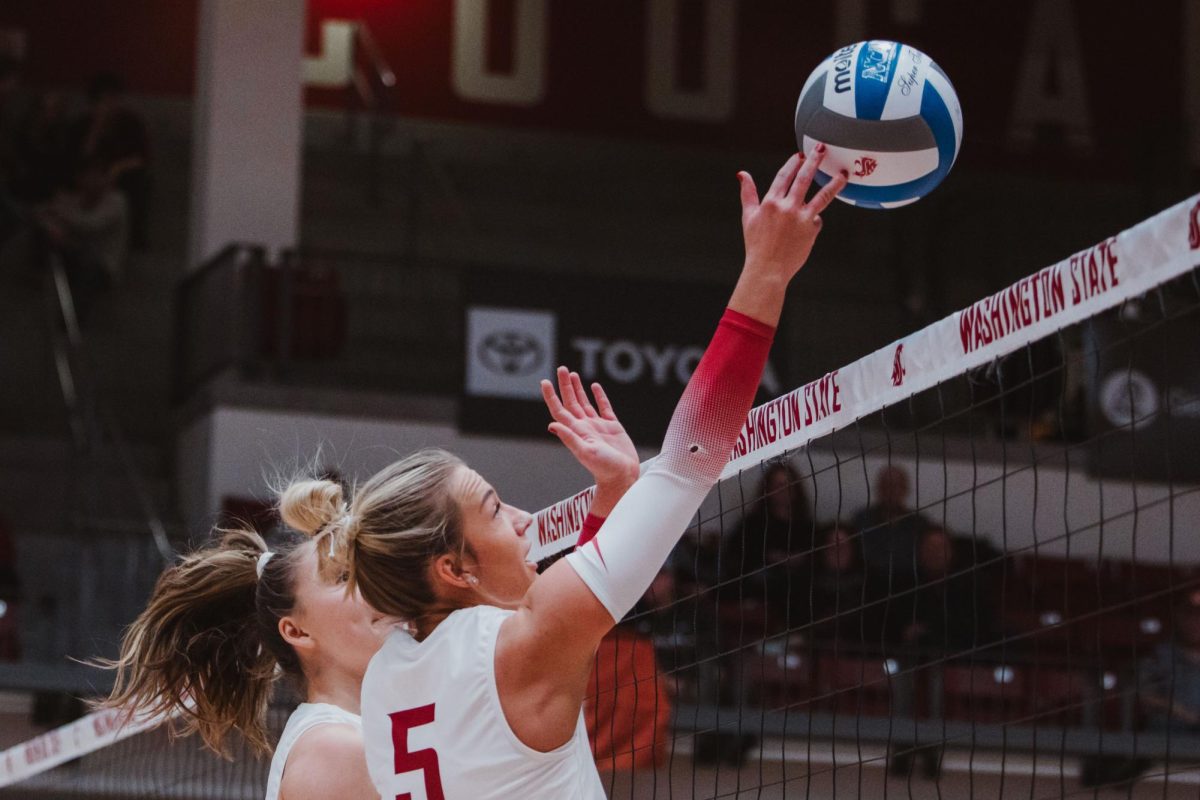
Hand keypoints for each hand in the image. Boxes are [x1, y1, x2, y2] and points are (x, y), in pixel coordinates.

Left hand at [542, 367, 639, 489]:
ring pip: (585, 402)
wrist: (623, 477)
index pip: (560, 410)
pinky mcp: (612, 427)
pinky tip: (595, 386)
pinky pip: (604, 408)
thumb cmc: (604, 468)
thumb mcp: (585, 452)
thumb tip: (552, 425)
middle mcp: (585, 427)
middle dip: (565, 385)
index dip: (551, 396)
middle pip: (571, 402)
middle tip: (561, 369)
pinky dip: (599, 396)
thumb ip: (570, 438)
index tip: (545, 381)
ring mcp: (598, 426)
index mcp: (577, 431)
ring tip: (572, 374)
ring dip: (578, 389)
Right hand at [737, 146, 847, 283]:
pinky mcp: (811, 229)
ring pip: (821, 194)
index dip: (793, 164)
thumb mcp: (748, 217)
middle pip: (804, 178)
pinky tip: (805, 231)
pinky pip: (817, 219)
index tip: (800, 155)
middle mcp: (786, 207)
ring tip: (843, 173)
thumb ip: (748, 193)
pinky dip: (813, 220)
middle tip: (822, 149)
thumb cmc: (756, 244)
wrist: (768, 269)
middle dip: (813, 161)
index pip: (784, 176)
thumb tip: (742, 173)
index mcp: (770, 202)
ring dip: (833, 182)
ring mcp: (801, 217)